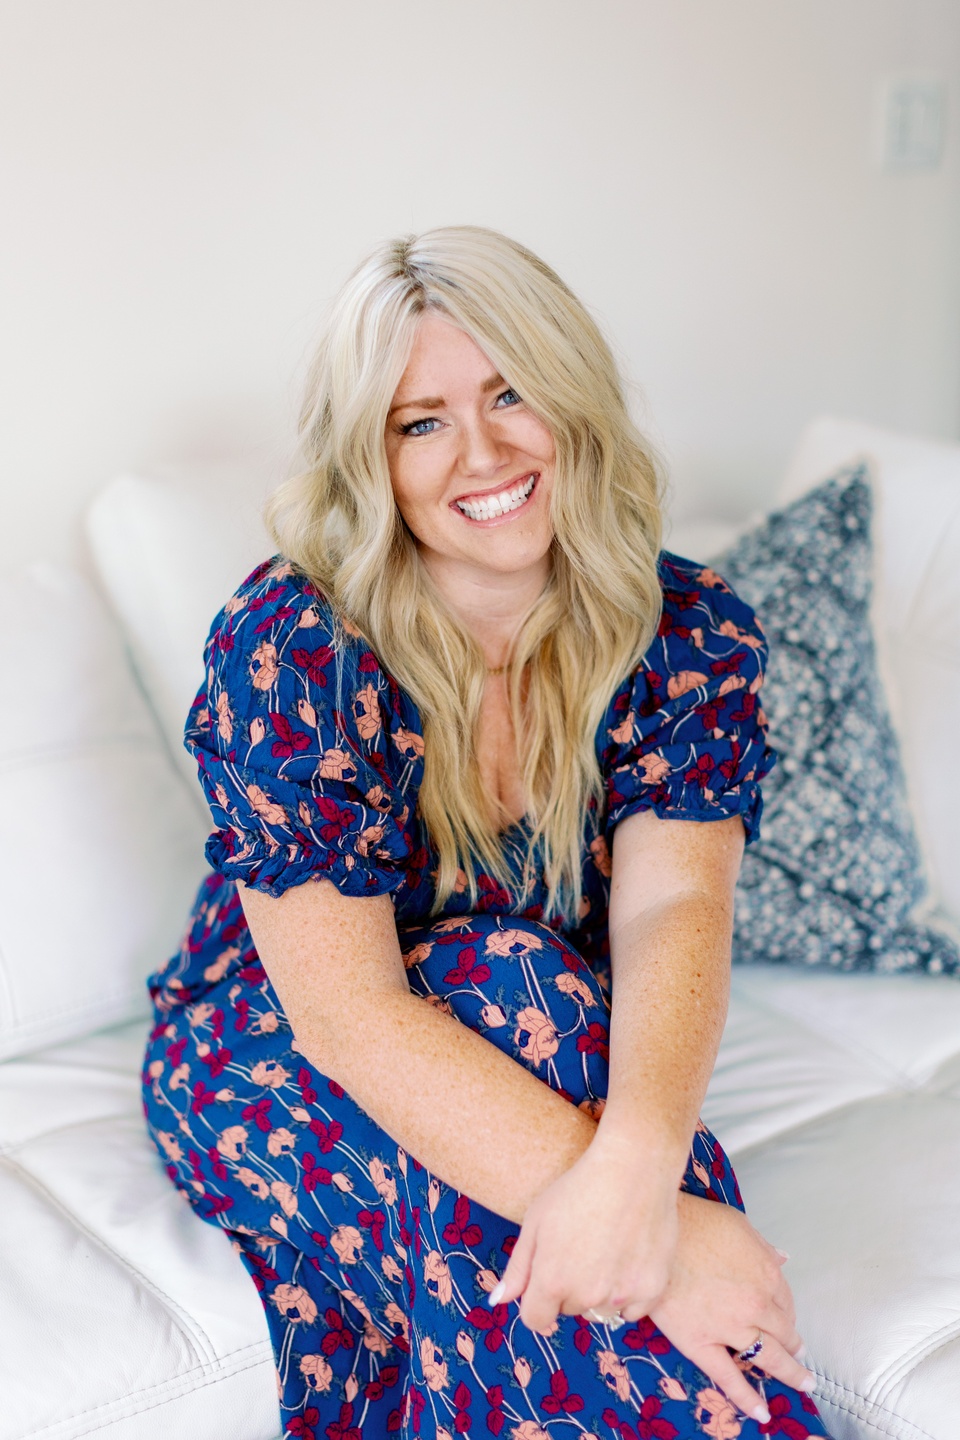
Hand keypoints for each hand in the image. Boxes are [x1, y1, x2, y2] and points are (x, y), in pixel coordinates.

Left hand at [494, 1131, 678, 1332]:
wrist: (632, 1167)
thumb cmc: (578, 1188)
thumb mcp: (536, 1220)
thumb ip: (518, 1267)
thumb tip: (500, 1300)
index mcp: (552, 1280)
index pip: (536, 1319)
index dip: (537, 1301)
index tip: (546, 1282)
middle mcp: (586, 1295)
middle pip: (569, 1309)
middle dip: (569, 1288)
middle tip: (580, 1248)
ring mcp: (621, 1294)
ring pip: (600, 1310)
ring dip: (599, 1292)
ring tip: (606, 1249)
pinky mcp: (652, 1289)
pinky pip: (632, 1309)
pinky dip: (628, 1294)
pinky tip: (628, 1258)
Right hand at [649, 1193, 814, 1418]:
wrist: (656, 1234)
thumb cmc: (693, 1221)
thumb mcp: (737, 1224)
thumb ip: (762, 1247)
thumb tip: (781, 1258)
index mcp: (766, 1273)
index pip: (786, 1301)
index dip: (788, 1313)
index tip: (788, 1320)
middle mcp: (755, 1304)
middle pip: (783, 1332)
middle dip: (794, 1346)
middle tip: (801, 1356)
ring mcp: (730, 1327)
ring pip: (767, 1357)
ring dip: (789, 1373)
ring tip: (801, 1382)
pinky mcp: (701, 1343)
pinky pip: (728, 1377)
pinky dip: (746, 1398)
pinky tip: (760, 1411)